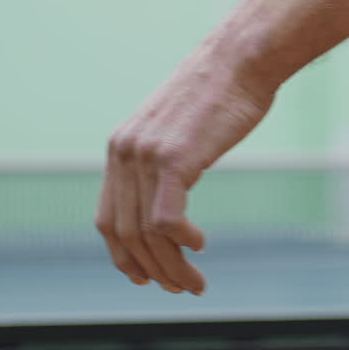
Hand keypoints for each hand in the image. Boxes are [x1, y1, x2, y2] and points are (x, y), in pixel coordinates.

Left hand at [96, 43, 276, 294]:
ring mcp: (146, 155)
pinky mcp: (173, 158)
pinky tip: (200, 246)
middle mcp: (124, 152)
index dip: (123, 256)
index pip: (107, 219)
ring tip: (195, 283)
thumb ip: (165, 158)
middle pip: (126, 232)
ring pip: (147, 232)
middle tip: (180, 289)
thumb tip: (172, 188)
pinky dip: (181, 241)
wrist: (241, 59)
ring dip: (171, 266)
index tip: (144, 278)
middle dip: (151, 269)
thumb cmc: (221, 92)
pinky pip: (166, 219)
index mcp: (121, 147)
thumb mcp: (180, 129)